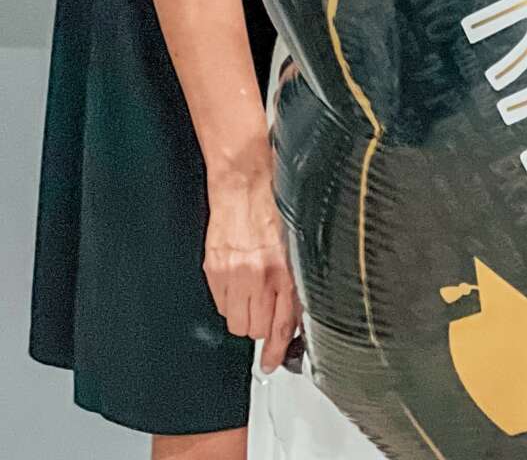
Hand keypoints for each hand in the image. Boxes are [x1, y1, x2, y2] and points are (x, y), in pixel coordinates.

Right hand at [205, 168, 299, 373]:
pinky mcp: (214, 269)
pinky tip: (236, 283)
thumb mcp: (296, 244)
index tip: (271, 362)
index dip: (277, 350)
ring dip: (244, 316)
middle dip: (262, 326)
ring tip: (250, 296)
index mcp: (285, 269)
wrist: (245, 180)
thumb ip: (294, 280)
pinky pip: (219, 304)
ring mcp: (234, 274)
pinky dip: (227, 301)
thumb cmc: (273, 205)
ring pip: (236, 323)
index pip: (283, 325)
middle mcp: (260, 275)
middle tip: (264, 312)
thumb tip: (295, 313)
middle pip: (256, 329)